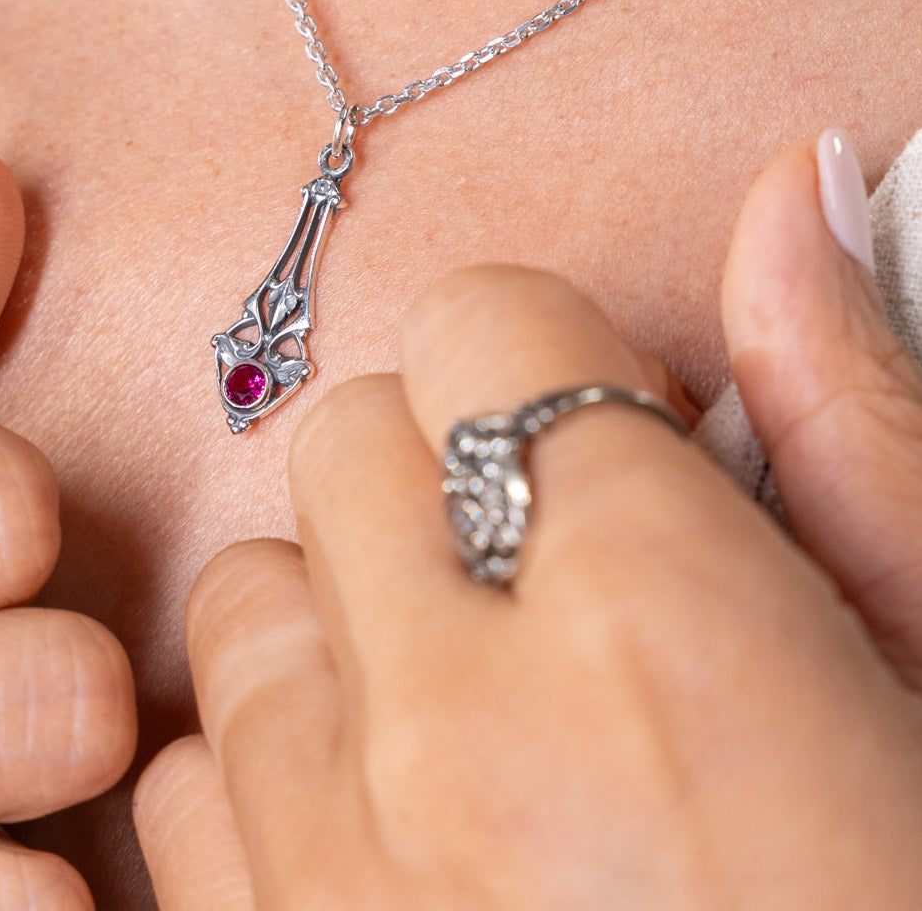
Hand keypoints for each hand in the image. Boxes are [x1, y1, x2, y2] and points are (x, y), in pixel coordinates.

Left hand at [136, 132, 921, 908]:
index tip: (624, 460)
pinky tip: (395, 854)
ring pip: (246, 600)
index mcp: (656, 631)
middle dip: (459, 483)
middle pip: (355, 440)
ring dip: (349, 629)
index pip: (494, 322)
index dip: (572, 375)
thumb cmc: (902, 908)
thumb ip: (852, 423)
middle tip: (565, 600)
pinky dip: (268, 785)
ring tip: (479, 733)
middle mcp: (453, 745)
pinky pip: (181, 789)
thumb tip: (791, 190)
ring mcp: (321, 890)